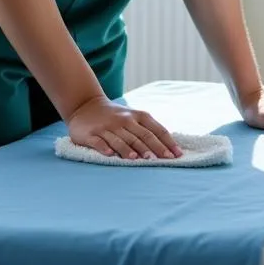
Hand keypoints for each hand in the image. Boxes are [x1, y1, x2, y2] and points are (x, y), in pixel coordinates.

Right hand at [66, 96, 182, 159]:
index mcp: (137, 116)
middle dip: (152, 148)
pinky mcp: (90, 134)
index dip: (167, 142)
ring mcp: (106, 127)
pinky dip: (104, 148)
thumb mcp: (133, 117)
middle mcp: (123, 120)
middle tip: (161, 159)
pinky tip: (110, 154)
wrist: (86, 105)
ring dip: (129, 149)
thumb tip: (168, 147)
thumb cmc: (116, 116)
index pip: (155, 129)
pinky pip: (98, 142)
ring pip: (120, 139)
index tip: (177, 155)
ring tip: (137, 160)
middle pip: (141, 136)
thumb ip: (148, 130)